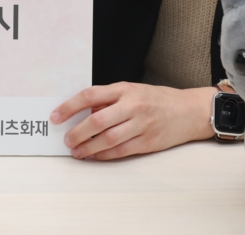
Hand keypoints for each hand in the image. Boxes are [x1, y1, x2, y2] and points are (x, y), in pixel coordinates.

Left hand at [50, 82, 215, 160]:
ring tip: (77, 151)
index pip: (90, 95)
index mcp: (125, 89)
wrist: (189, 111)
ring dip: (88, 148)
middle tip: (66, 140)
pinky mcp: (148, 142)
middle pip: (97, 120)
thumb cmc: (157, 99)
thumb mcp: (132, 90)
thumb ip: (109, 99)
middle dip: (77, 133)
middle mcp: (133, 105)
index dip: (69, 106)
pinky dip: (104, 155)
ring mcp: (141, 125)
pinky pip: (120, 151)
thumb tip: (83, 112)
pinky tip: (94, 156)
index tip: (55, 116)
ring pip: (108, 139)